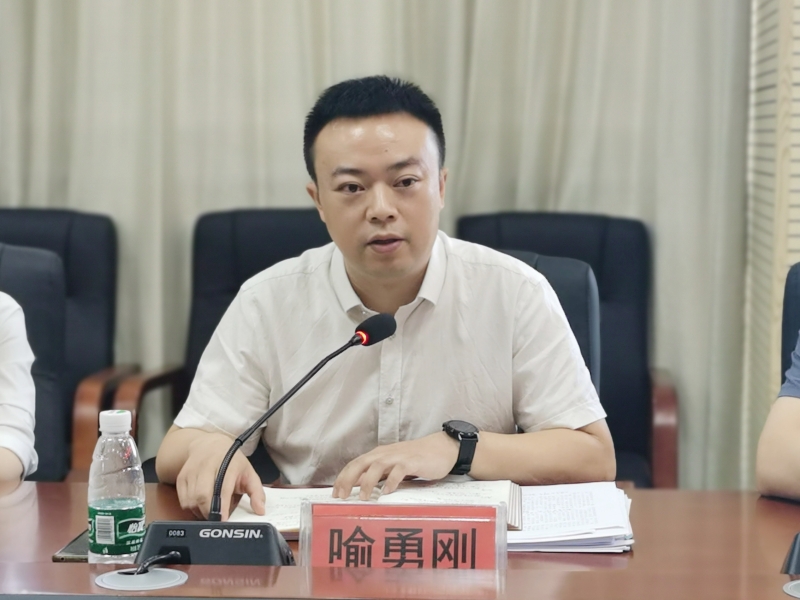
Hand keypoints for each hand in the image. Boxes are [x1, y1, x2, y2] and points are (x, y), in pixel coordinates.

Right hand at [175, 432, 265, 519]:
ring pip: (191, 500)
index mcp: (227, 465)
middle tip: (217, 520)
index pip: (223, 489)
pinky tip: (200, 506)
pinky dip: (191, 508)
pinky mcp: (181, 477)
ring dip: (200, 512)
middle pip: (202, 496)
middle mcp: (207, 466)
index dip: (222, 507)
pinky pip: (183, 500)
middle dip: (209, 513)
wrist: (210, 445)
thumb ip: (257, 492)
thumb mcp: (249, 473)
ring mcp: (192, 471)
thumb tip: (260, 510)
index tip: (223, 521)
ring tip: (210, 512)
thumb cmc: (232, 462)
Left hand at [333, 432, 458, 499]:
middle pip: (360, 463)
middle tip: (341, 497)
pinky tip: (387, 492)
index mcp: (378, 455)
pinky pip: (399, 470)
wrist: (441, 448)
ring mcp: (398, 457)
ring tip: (362, 498)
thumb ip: (378, 475)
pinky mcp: (412, 462)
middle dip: (348, 479)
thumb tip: (359, 488)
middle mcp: (385, 454)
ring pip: (377, 466)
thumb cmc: (415, 460)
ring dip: (367, 482)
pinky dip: (391, 481)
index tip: (334, 494)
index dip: (343, 478)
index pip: (354, 464)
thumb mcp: (393, 466)